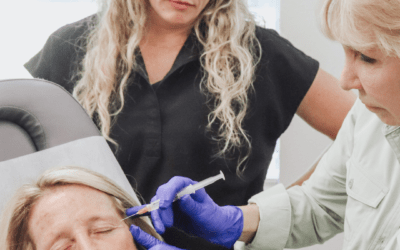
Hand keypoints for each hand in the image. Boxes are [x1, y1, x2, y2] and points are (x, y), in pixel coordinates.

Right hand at [126, 177, 242, 247]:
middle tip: (165, 223)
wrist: (213, 228)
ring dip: (156, 217)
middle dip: (161, 209)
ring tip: (162, 229)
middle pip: (163, 194)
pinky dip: (146, 213)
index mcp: (189, 186)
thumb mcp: (205, 213)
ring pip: (157, 204)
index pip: (176, 183)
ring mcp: (172, 201)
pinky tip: (133, 214)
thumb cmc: (213, 217)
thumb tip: (183, 197)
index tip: (165, 205)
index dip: (168, 192)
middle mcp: (178, 191)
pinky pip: (155, 211)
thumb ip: (193, 206)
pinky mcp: (167, 212)